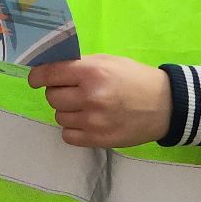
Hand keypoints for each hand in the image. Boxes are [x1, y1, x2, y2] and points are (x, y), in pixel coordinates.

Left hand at [29, 55, 172, 148]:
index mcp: (92, 72)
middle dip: (58, 92)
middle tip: (72, 90)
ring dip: (67, 111)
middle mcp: (90, 96)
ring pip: (59, 116)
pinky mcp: (98, 139)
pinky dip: (73, 128)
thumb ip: (80, 64)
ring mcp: (93, 121)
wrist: (165, 106)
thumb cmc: (135, 78)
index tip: (35, 79)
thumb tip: (50, 69)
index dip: (38, 77)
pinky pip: (68, 135)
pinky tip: (87, 121)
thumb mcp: (109, 61)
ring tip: (85, 106)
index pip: (50, 75)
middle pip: (52, 97)